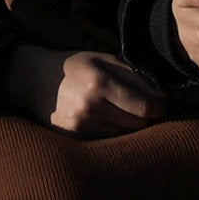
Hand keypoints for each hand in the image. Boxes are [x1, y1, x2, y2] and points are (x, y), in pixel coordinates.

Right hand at [5, 48, 161, 136]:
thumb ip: (134, 75)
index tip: (163, 103)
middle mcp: (91, 106)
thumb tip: (163, 94)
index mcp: (101, 82)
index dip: (160, 106)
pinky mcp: (74, 138)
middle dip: (146, 116)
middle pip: (138, 123)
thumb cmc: (76, 67)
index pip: (146, 106)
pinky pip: (107, 140)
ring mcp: (81, 126)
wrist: (35, 80)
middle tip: (146, 107)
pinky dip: (112, 132)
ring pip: (124, 134)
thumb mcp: (104, 59)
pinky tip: (106, 120)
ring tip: (122, 112)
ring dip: (129, 125)